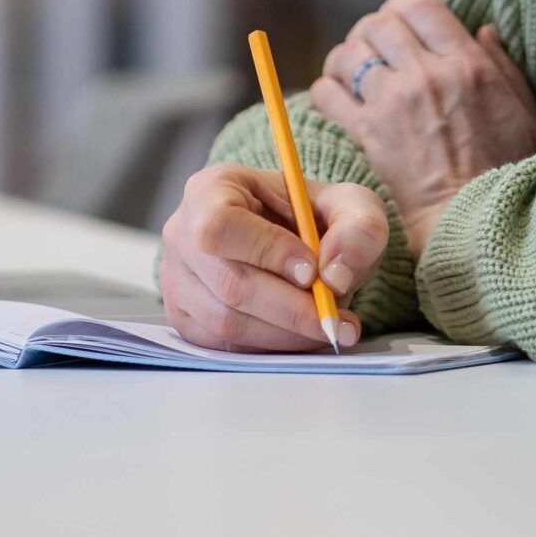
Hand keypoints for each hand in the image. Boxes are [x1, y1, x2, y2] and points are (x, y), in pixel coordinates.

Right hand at [158, 165, 388, 351]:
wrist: (297, 240)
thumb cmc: (314, 216)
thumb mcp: (352, 205)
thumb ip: (358, 229)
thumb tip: (334, 274)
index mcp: (211, 189)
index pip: (221, 226)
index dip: (267, 253)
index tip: (313, 272)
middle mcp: (182, 233)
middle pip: (227, 283)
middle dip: (291, 309)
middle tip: (337, 320)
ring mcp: (177, 279)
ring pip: (226, 321)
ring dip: (285, 333)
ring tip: (328, 327)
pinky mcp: (185, 317)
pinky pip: (223, 346)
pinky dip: (269, 347)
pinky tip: (301, 335)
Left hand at [309, 0, 535, 259]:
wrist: (482, 219)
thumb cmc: (512, 168)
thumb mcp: (524, 109)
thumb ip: (503, 65)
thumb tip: (484, 30)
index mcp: (467, 62)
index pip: (420, 7)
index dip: (403, 10)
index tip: (400, 25)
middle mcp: (428, 74)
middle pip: (378, 23)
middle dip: (370, 32)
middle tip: (371, 51)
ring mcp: (395, 102)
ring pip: (348, 53)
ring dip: (344, 59)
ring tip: (349, 74)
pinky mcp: (370, 134)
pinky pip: (329, 94)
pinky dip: (326, 91)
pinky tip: (336, 101)